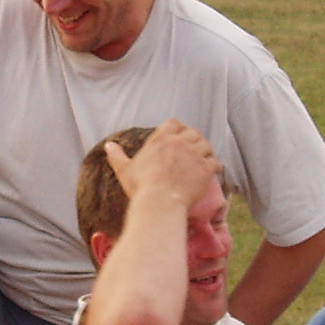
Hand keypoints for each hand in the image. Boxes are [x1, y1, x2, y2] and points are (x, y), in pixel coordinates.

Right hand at [100, 119, 218, 212]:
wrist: (160, 201)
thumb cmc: (141, 186)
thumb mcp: (125, 170)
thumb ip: (117, 156)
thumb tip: (108, 145)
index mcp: (160, 139)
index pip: (174, 123)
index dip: (179, 128)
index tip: (180, 136)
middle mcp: (179, 142)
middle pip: (193, 132)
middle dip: (195, 139)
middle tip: (194, 150)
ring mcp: (194, 154)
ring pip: (207, 145)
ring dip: (207, 152)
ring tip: (204, 160)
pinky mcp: (206, 168)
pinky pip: (216, 162)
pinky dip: (215, 166)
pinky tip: (213, 172)